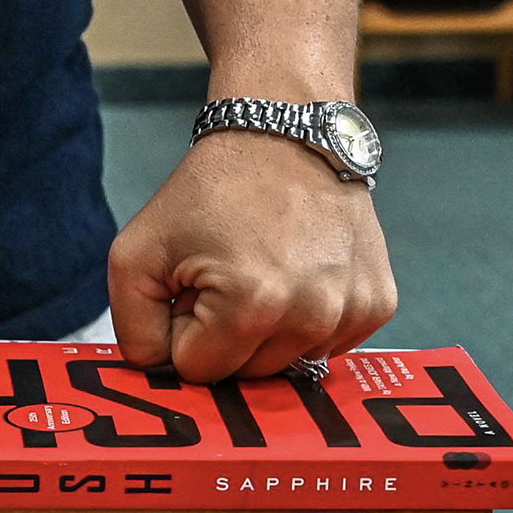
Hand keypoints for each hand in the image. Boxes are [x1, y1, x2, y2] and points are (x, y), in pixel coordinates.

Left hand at [107, 131, 395, 380]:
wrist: (285, 136)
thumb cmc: (209, 191)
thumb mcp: (136, 252)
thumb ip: (133, 327)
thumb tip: (158, 372)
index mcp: (252, 304)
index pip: (199, 370)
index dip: (185, 329)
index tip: (194, 285)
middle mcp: (313, 315)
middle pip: (247, 375)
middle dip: (224, 335)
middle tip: (226, 275)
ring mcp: (352, 311)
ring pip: (287, 365)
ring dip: (266, 330)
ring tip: (263, 271)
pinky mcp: (378, 303)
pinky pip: (326, 346)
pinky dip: (304, 321)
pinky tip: (297, 274)